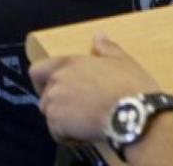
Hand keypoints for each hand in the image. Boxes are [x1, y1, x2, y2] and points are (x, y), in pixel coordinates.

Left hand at [30, 34, 160, 143]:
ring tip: (88, 124)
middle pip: (45, 98)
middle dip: (59, 107)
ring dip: (65, 123)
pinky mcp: (56, 122)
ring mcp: (54, 101)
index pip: (37, 70)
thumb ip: (107, 48)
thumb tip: (99, 35)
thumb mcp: (122, 62)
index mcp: (69, 63)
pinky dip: (69, 138)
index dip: (42, 84)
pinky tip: (88, 135)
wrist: (135, 114)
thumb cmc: (131, 88)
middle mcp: (57, 80)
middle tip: (81, 113)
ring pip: (51, 117)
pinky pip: (57, 134)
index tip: (54, 93)